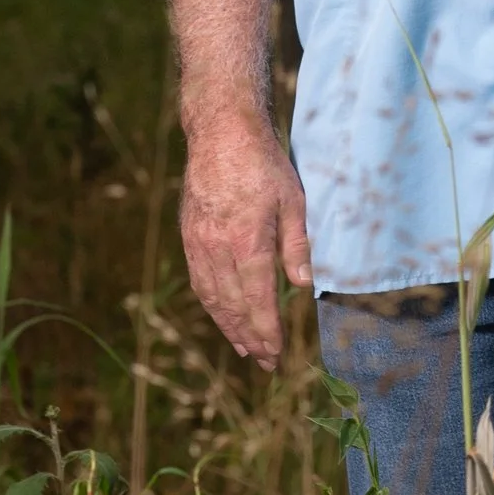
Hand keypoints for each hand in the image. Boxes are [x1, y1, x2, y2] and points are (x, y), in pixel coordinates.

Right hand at [179, 107, 312, 366]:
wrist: (220, 132)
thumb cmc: (263, 163)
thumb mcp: (292, 201)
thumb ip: (296, 246)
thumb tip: (304, 286)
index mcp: (248, 243)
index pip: (258, 302)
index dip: (267, 333)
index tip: (276, 355)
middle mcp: (219, 249)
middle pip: (234, 307)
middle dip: (249, 338)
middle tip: (263, 362)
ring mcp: (200, 243)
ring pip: (212, 297)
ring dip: (228, 326)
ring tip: (243, 347)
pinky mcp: (190, 235)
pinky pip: (199, 279)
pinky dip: (211, 303)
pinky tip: (221, 313)